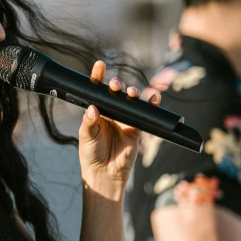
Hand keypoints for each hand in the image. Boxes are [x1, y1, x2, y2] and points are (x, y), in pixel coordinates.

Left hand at [78, 61, 159, 198]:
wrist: (105, 174)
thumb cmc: (91, 154)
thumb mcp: (86, 137)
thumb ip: (89, 122)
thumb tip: (92, 108)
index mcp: (96, 110)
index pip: (97, 90)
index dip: (98, 77)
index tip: (100, 66)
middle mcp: (111, 112)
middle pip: (116, 92)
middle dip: (117, 85)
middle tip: (115, 85)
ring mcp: (124, 119)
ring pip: (131, 100)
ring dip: (133, 92)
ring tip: (131, 92)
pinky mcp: (137, 128)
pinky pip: (145, 114)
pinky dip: (151, 104)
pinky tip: (154, 98)